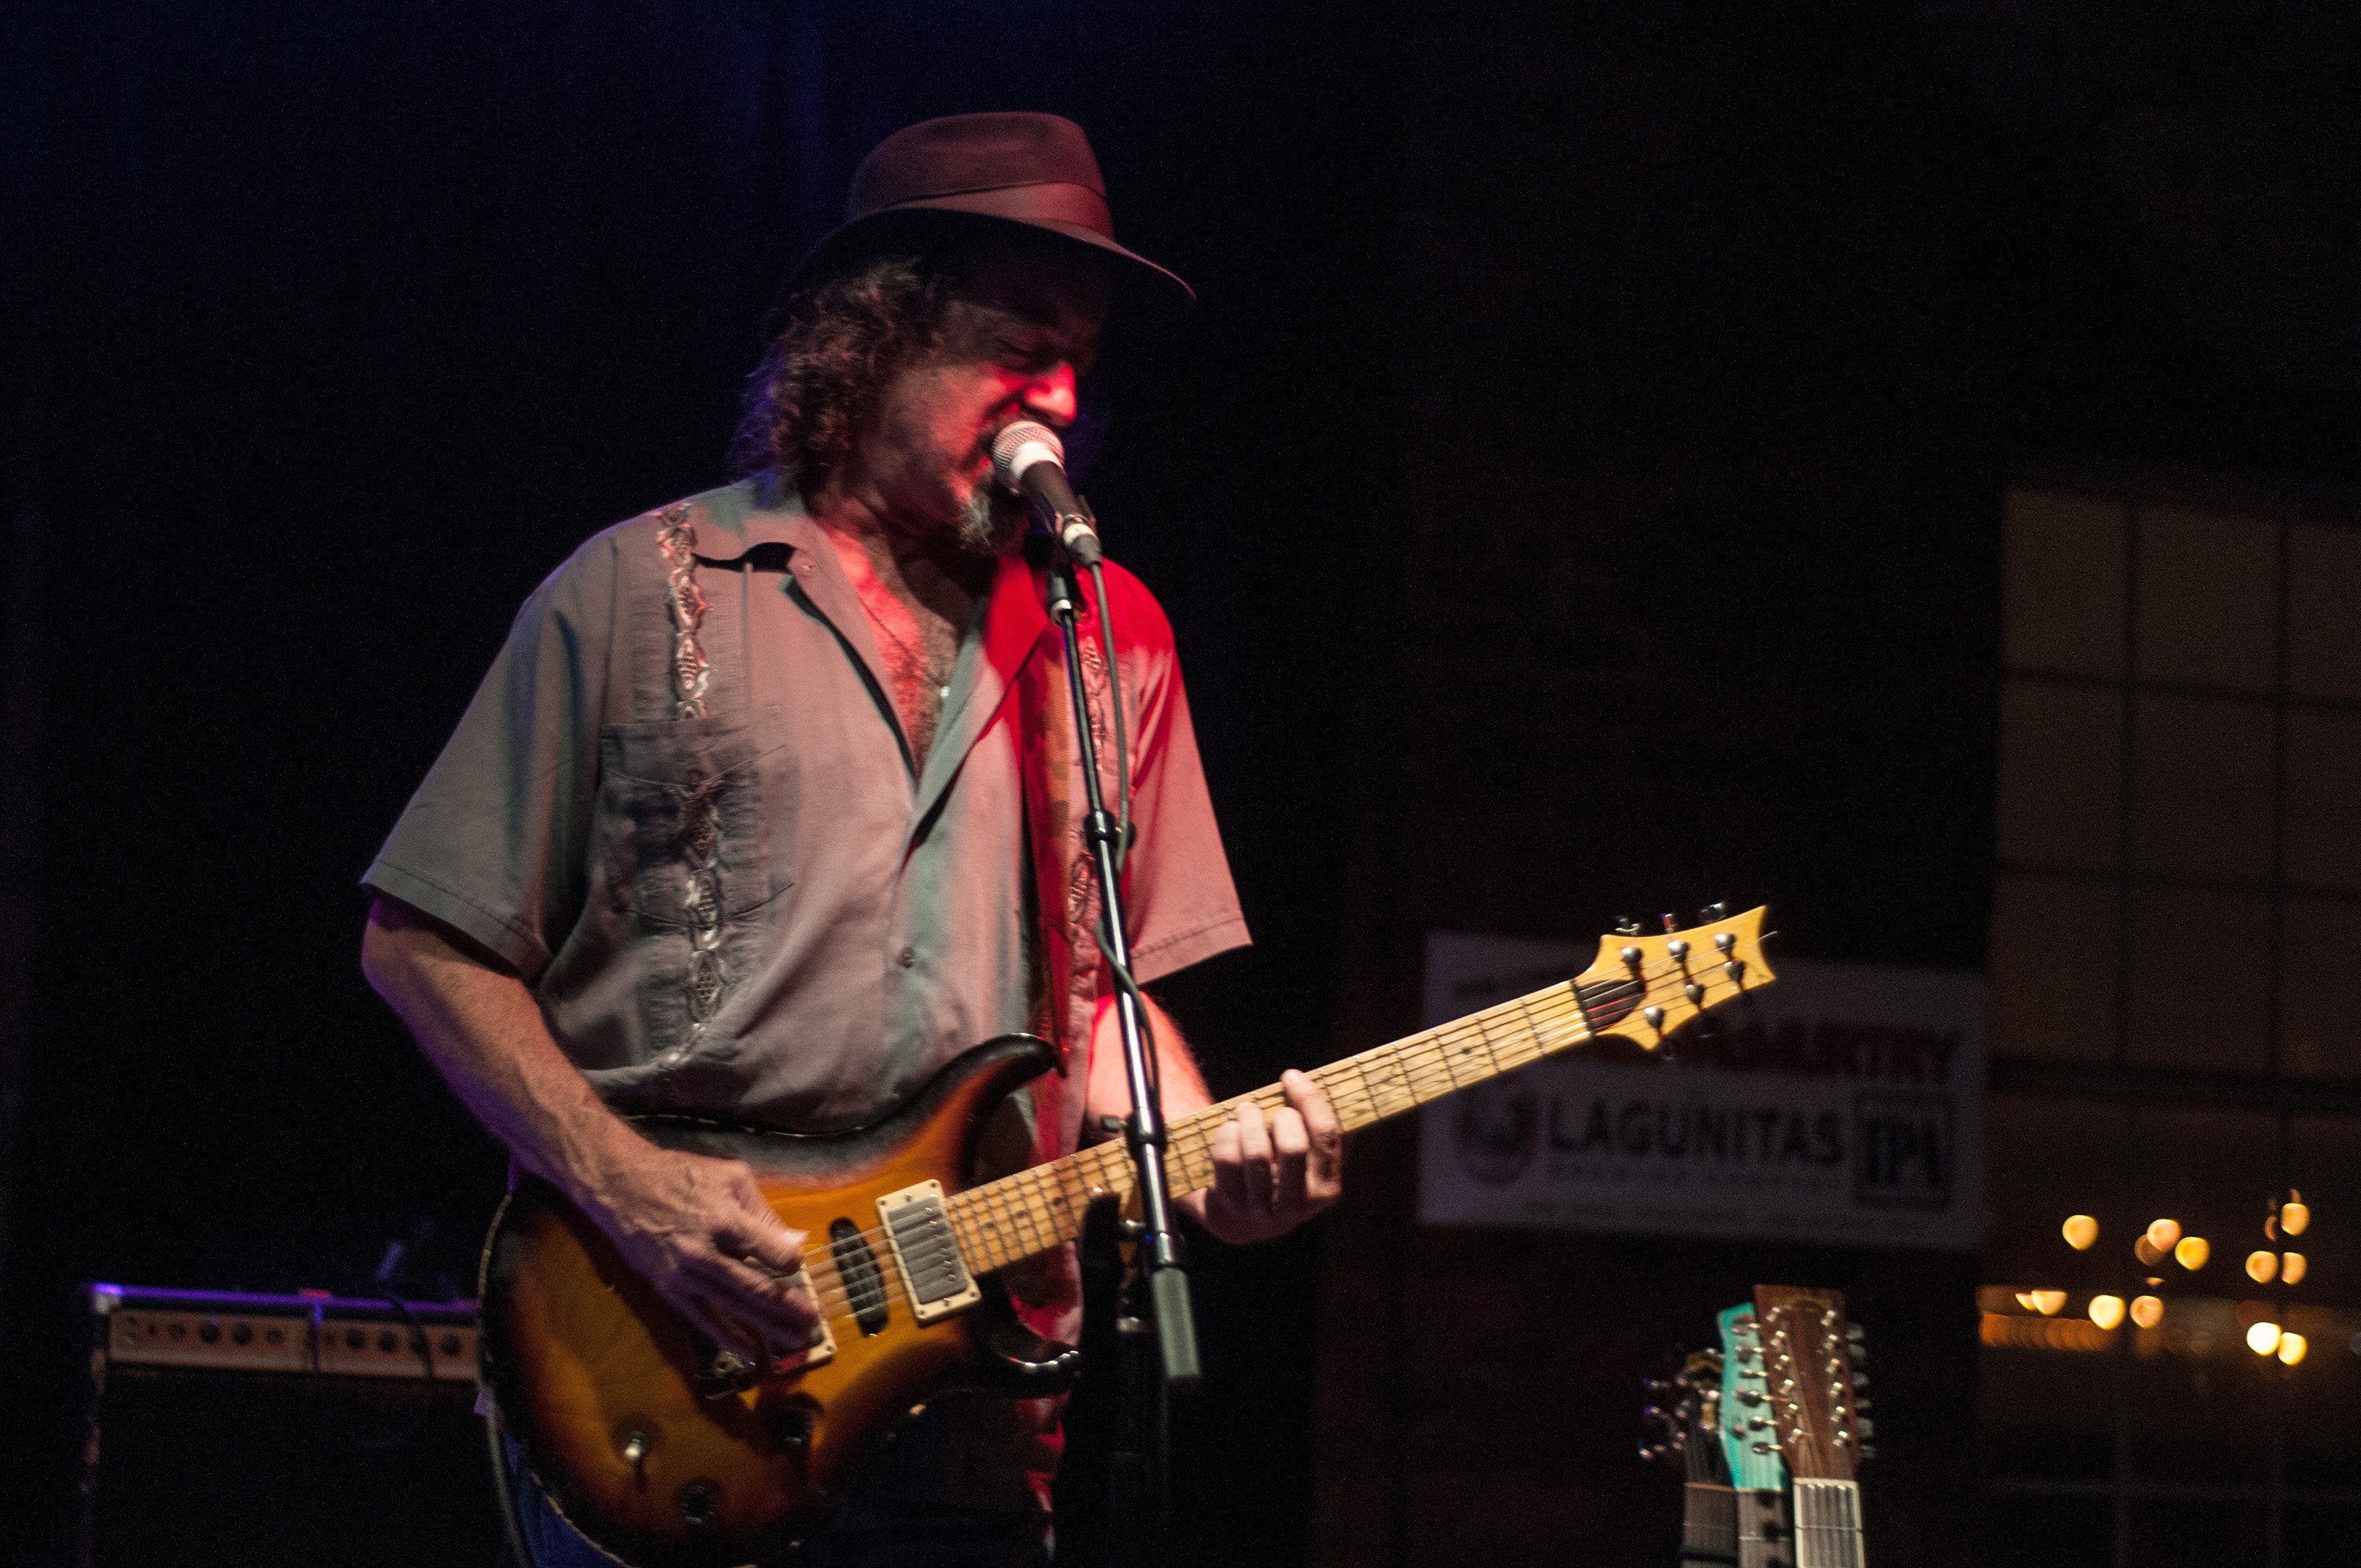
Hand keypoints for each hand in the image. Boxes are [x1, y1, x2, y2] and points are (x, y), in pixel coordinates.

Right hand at [585, 1144, 817, 1368]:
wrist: (621, 1186)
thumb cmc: (680, 1175)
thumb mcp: (731, 1176)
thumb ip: (764, 1213)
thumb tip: (794, 1243)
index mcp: (725, 1220)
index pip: (773, 1253)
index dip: (791, 1262)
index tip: (796, 1265)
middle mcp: (705, 1253)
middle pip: (756, 1289)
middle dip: (788, 1308)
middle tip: (812, 1324)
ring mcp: (685, 1275)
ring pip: (734, 1308)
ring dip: (767, 1328)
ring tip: (794, 1341)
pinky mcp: (669, 1289)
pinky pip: (702, 1319)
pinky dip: (727, 1337)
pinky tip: (749, 1351)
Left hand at [1190, 1069, 1343, 1244]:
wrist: (1239, 1220)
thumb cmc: (1279, 1172)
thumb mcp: (1307, 1158)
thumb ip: (1319, 1128)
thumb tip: (1320, 1084)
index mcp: (1327, 1189)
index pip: (1326, 1136)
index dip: (1309, 1099)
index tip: (1292, 1076)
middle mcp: (1298, 1206)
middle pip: (1293, 1147)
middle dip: (1279, 1116)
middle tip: (1266, 1106)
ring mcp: (1263, 1210)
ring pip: (1257, 1153)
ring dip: (1250, 1120)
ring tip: (1246, 1111)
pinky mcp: (1230, 1207)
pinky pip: (1228, 1159)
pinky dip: (1227, 1134)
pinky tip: (1230, 1129)